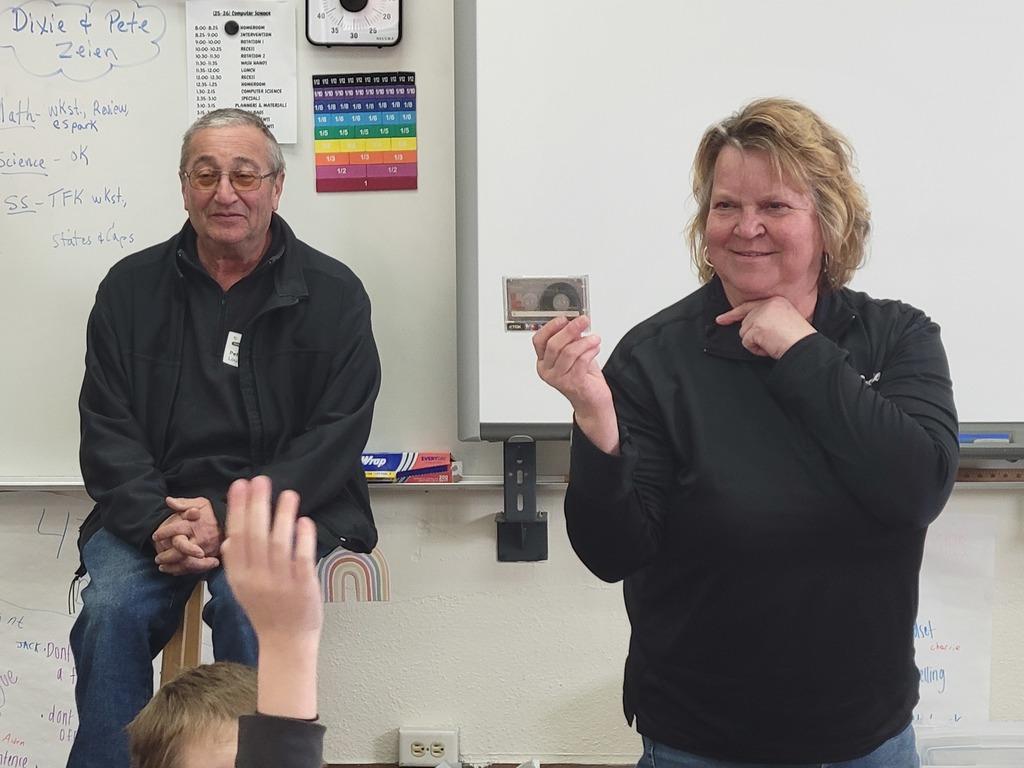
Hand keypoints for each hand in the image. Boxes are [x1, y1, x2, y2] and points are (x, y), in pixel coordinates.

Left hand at [152, 496, 222, 574]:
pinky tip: (175, 571)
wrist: (234, 522)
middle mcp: (199, 538)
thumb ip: (183, 503)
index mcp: (194, 524)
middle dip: (166, 555)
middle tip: (157, 558)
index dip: (163, 533)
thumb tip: (168, 501)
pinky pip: (195, 568)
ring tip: (162, 567)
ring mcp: (205, 549)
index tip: (155, 536)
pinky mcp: (211, 557)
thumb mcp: (200, 503)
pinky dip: (183, 571)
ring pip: (186, 562)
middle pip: (179, 550)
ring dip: (172, 566)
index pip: (175, 529)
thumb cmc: (214, 513)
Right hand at [222, 476, 320, 718]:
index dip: (237, 509)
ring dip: (282, 516)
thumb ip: (238, 563)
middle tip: (261, 480)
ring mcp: (280, 582)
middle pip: (255, 535)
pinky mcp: (303, 586)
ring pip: (278, 544)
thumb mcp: (243, 588)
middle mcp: (256, 578)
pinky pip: (302, 558)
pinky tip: (304, 520)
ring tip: (287, 493)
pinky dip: (303, 538)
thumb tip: (231, 536)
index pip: (235, 536)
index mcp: (239, 576)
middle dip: (256, 505)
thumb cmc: (266, 612)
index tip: (239, 485)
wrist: (286, 643)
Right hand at [533, 315, 618, 453]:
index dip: (550, 327)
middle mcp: (548, 370)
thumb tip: (573, 322)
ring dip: (584, 341)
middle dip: (570, 330)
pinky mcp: (573, 383)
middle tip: (583, 321)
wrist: (592, 402)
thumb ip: (571, 340)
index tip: (564, 318)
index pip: (539, 340)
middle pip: (554, 345)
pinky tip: (596, 347)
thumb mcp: (574, 354)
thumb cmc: (583, 378)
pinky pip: (581, 361)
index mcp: (543, 361)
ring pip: (569, 352)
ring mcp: (559, 378)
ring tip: (594, 338)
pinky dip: (590, 351)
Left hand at [716, 296, 815, 358]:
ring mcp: (760, 315)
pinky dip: (756, 350)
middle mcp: (767, 304)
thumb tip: (747, 326)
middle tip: (769, 341)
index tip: (721, 319)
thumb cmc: (798, 339)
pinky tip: (770, 347)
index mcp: (775, 301)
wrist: (806, 347)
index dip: (733, 314)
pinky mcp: (756, 327)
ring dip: (756, 343)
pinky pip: (746, 343)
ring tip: (774, 343)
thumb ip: (766, 318)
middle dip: (751, 335)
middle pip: (745, 322)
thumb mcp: (784, 321)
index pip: (748, 306)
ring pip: (744, 333)